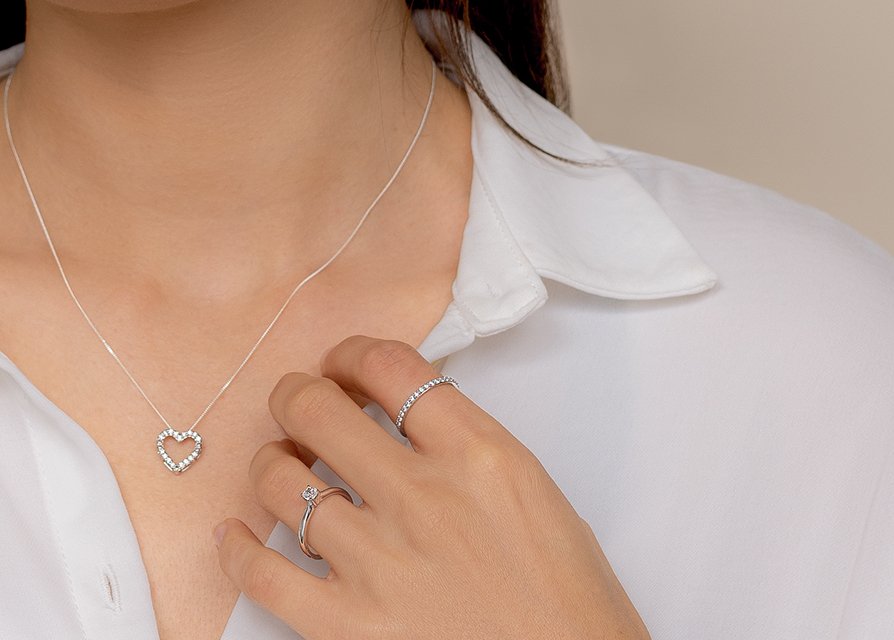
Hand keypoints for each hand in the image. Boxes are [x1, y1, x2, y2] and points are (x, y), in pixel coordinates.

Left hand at [213, 335, 650, 638]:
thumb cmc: (569, 599)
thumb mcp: (533, 492)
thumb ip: (468, 446)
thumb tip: (409, 421)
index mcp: (479, 455)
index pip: (389, 367)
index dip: (351, 353)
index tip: (343, 366)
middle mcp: (422, 496)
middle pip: (319, 410)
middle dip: (298, 396)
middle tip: (301, 405)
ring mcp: (379, 561)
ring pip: (281, 483)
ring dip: (272, 464)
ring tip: (282, 467)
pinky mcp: (348, 624)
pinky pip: (263, 573)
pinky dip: (237, 549)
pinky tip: (237, 535)